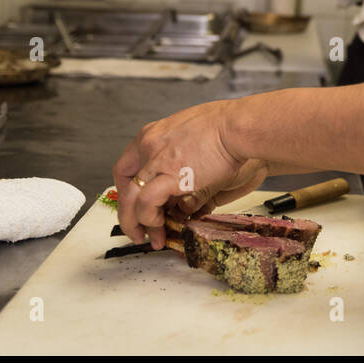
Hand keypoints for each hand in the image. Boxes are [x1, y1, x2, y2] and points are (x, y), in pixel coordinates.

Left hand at [112, 99, 267, 248]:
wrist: (238, 126)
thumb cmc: (227, 125)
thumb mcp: (191, 133)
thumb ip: (179, 153)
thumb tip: (182, 178)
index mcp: (153, 135)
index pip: (125, 166)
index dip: (128, 190)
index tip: (135, 203)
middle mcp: (150, 147)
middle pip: (125, 186)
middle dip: (129, 213)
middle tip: (137, 228)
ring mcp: (157, 162)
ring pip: (130, 200)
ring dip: (137, 223)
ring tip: (153, 237)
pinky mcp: (171, 177)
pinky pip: (147, 204)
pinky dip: (151, 219)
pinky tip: (162, 227)